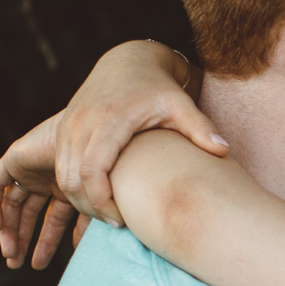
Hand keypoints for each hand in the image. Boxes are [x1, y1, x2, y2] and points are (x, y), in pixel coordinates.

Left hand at [0, 115, 84, 269]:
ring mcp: (32, 169)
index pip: (56, 220)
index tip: (42, 264)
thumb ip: (90, 224)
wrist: (96, 136)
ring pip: (13, 204)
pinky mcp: (15, 158)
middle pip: (31, 214)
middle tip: (17, 265)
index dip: (49, 242)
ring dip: (9, 229)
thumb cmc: (107, 167)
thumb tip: (86, 252)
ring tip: (9, 254)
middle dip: (24, 240)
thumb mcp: (97, 203)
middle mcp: (50, 178)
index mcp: (71, 188)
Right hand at [52, 41, 223, 226]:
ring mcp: (68, 125)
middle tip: (117, 223)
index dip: (103, 203)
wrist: (128, 62)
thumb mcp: (181, 105)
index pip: (92, 172)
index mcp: (110, 119)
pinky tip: (98, 197)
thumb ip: (201, 129)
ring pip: (62, 177)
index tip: (123, 220)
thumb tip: (224, 150)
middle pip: (72, 180)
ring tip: (109, 213)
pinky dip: (74, 188)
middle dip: (91, 208)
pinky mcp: (63, 130)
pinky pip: (60, 168)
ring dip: (80, 200)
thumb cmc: (159, 88)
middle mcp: (82, 122)